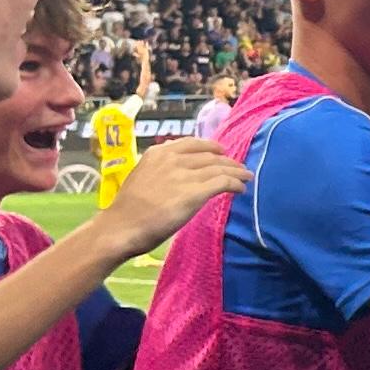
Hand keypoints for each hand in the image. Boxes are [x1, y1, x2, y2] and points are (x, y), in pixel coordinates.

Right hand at [87, 135, 243, 255]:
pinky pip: (223, 182)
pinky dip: (235, 183)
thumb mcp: (142, 177)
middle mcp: (172, 159)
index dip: (211, 147)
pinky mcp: (194, 192)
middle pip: (210, 155)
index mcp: (158, 153)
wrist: (122, 226)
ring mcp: (184, 175)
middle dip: (227, 161)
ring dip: (236, 171)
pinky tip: (240, 189)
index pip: (192, 143)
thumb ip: (162, 170)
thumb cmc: (129, 209)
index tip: (221, 151)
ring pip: (220, 167)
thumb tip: (182, 174)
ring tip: (246, 176)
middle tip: (239, 167)